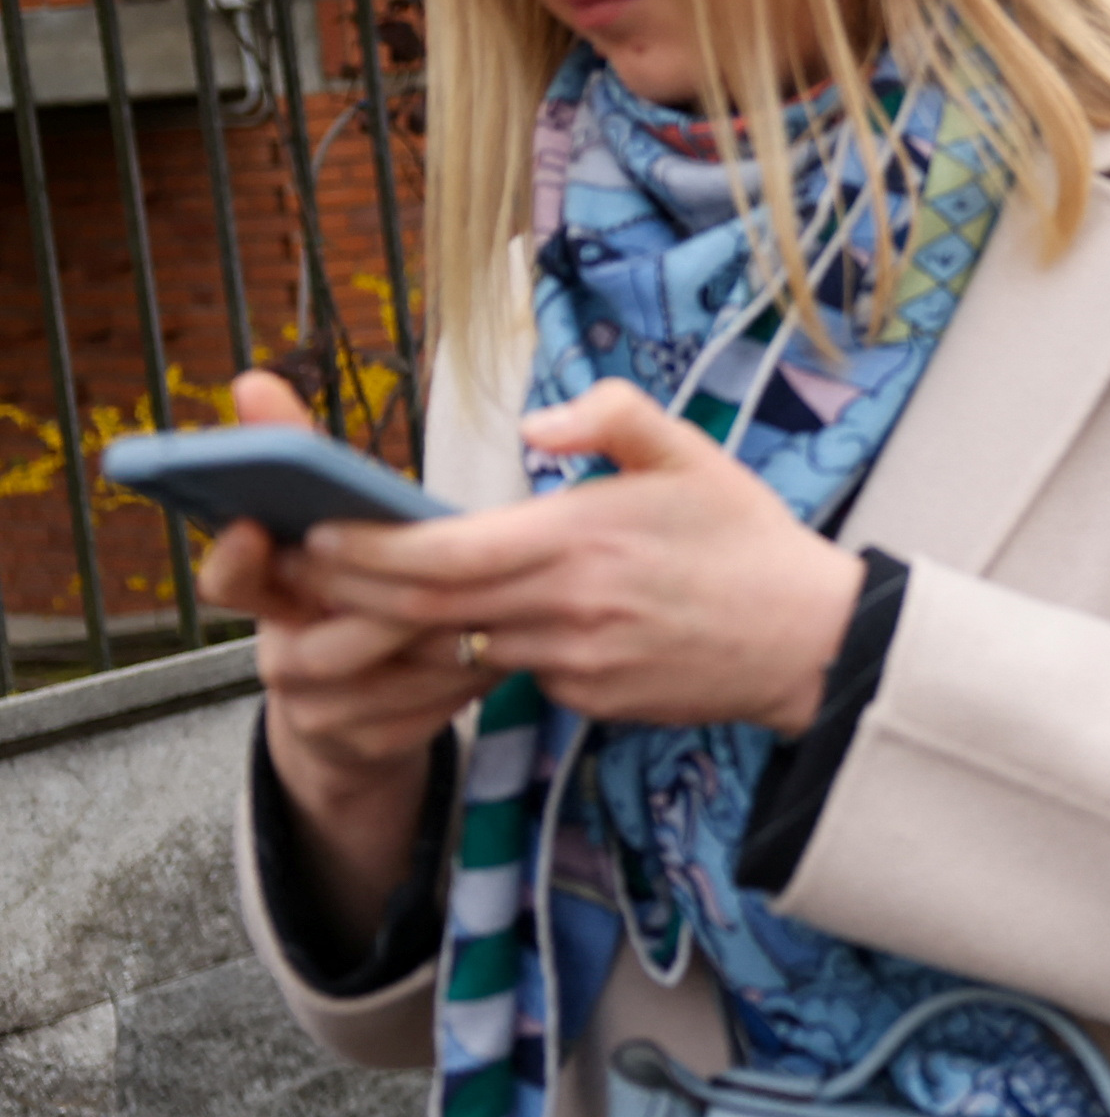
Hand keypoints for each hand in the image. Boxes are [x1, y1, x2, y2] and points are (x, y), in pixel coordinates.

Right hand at [198, 374, 507, 955]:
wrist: (374, 718)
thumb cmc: (370, 594)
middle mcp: (283, 653)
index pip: (230, 580)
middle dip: (388, 604)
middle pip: (320, 637)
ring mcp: (320, 708)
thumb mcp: (345, 528)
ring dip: (447, 638)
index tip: (256, 526)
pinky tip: (509, 647)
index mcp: (274, 595)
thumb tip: (251, 380)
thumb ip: (303, 456)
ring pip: (388, 670)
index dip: (236, 557)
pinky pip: (427, 709)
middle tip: (446, 571)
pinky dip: (470, 675)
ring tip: (503, 604)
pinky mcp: (369, 745)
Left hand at [294, 379, 860, 739]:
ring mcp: (573, 663)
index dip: (365, 548)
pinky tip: (478, 629)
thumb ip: (613, 416)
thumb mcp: (693, 454)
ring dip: (400, 628)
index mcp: (579, 539)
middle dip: (345, 592)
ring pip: (460, 645)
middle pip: (423, 608)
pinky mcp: (587, 700)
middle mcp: (565, 608)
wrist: (809, 640)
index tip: (314, 530)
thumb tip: (537, 424)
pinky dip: (488, 648)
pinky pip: (516, 671)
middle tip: (293, 570)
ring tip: (348, 602)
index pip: (441, 552)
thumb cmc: (748, 539)